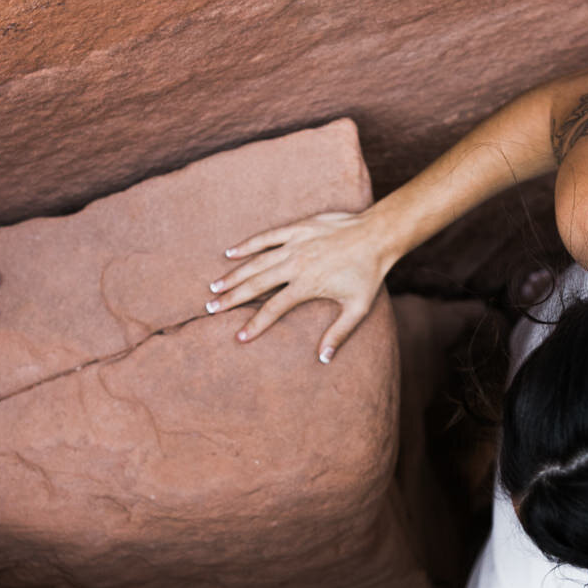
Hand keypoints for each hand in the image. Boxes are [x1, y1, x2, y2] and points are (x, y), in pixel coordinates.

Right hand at [210, 210, 394, 360]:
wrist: (377, 236)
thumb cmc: (368, 274)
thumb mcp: (357, 308)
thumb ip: (339, 334)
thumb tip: (323, 359)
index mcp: (307, 285)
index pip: (274, 308)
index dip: (255, 324)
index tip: (239, 337)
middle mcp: (296, 265)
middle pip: (256, 284)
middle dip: (231, 298)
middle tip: (210, 308)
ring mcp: (295, 244)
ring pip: (256, 261)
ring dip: (234, 275)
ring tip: (214, 286)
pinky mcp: (297, 228)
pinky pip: (267, 236)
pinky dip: (248, 245)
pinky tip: (230, 253)